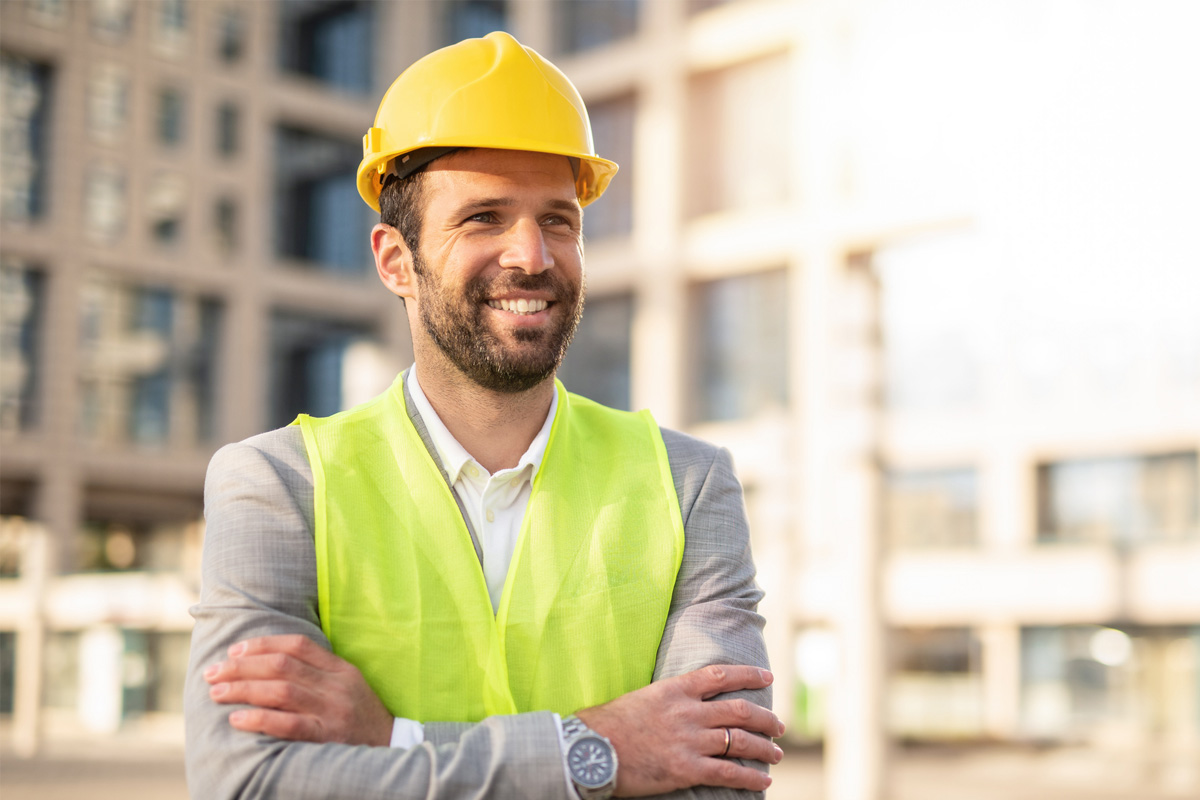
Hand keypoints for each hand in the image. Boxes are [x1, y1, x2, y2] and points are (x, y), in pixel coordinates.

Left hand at [203, 634, 392, 745]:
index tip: (235, 650)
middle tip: (214, 672)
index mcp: (341, 669)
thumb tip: (269, 661)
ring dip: (244, 689)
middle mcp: (337, 686)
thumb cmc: (360, 717)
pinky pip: (289, 725)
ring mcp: (333, 711)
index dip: (263, 644)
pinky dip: (260, 719)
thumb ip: (317, 672)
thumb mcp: (347, 686)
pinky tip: (237, 718)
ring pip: (282, 691)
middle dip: (242, 666)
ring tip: (217, 692)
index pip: (298, 645)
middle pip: (283, 666)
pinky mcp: (327, 738)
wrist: (391, 750)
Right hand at [576, 665, 783, 796]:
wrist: (590, 751)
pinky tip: (762, 780)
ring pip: (740, 742)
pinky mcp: (686, 768)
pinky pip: (728, 773)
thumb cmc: (607, 725)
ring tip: (776, 754)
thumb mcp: (640, 699)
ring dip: (764, 748)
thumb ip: (666, 700)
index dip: (748, 675)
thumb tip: (680, 703)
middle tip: (779, 726)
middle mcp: (687, 712)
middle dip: (766, 718)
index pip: (720, 676)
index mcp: (674, 690)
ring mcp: (689, 740)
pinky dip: (750, 777)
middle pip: (740, 711)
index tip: (767, 678)